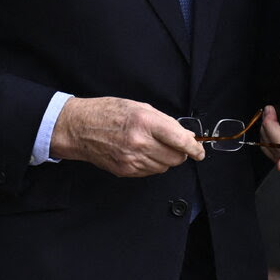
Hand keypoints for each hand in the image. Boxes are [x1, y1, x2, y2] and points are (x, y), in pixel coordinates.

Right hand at [49, 96, 205, 177]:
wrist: (79, 128)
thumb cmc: (107, 112)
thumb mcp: (139, 107)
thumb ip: (164, 122)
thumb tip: (184, 136)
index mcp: (145, 122)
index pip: (180, 140)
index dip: (195, 148)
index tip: (199, 151)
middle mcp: (140, 142)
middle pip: (175, 158)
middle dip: (180, 153)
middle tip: (175, 145)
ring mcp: (132, 159)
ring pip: (164, 167)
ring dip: (166, 159)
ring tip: (153, 145)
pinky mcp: (126, 170)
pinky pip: (150, 172)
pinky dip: (152, 164)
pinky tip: (143, 153)